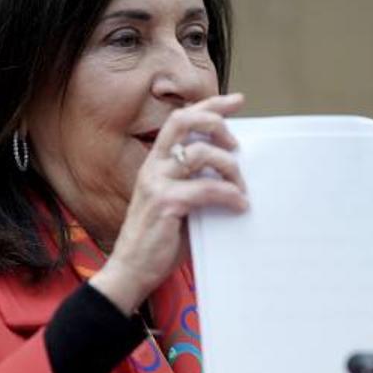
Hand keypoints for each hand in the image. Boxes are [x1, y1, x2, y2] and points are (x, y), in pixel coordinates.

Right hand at [90, 93, 247, 314]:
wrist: (131, 272)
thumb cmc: (158, 242)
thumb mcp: (178, 205)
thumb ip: (196, 184)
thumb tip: (234, 175)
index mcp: (155, 163)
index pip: (181, 120)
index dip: (210, 105)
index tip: (236, 101)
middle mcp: (152, 167)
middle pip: (184, 121)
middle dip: (215, 122)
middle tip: (236, 144)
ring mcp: (156, 183)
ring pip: (199, 154)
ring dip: (229, 167)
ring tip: (241, 188)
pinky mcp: (165, 203)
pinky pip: (206, 189)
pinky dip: (229, 195)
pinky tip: (239, 206)